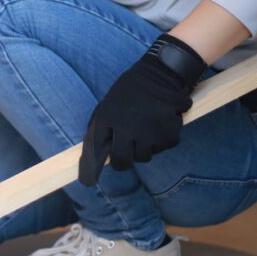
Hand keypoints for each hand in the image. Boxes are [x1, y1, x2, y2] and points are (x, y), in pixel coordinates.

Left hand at [78, 33, 205, 184]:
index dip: (92, 167)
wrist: (160, 74)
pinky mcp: (167, 134)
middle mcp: (125, 128)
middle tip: (128, 154)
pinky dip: (162, 141)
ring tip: (146, 130)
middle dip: (124, 161)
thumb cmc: (130, 91)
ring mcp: (147, 132)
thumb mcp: (109, 105)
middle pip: (122, 162)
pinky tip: (160, 125)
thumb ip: (101, 128)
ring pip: (144, 157)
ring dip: (145, 149)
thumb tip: (95, 155)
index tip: (88, 181)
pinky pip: (163, 148)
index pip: (95, 149)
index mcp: (106, 118)